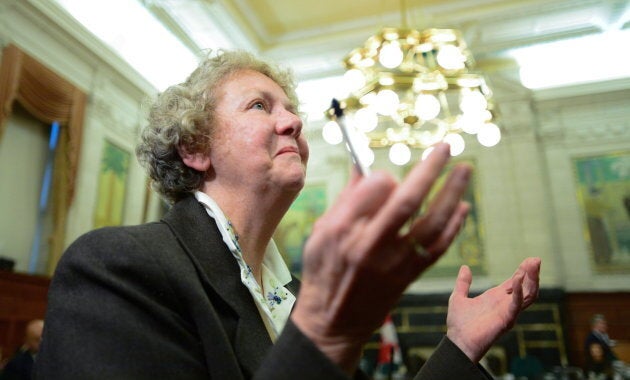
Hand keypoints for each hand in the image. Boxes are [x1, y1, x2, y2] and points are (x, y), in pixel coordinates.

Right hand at [291, 143, 471, 372]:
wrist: (334, 321)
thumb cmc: (324, 271)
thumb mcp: (321, 232)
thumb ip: (345, 199)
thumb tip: (362, 165)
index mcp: (342, 230)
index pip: (373, 189)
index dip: (386, 175)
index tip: (387, 175)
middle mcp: (369, 245)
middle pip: (406, 201)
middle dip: (429, 170)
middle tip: (445, 147)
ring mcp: (393, 263)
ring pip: (431, 224)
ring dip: (452, 194)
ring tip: (465, 170)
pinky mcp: (409, 276)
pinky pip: (438, 248)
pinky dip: (454, 225)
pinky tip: (462, 206)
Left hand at [446, 257, 541, 361]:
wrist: (457, 341)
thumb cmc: (459, 324)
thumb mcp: (458, 297)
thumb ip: (463, 283)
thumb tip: (465, 267)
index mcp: (496, 298)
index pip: (515, 282)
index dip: (523, 271)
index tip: (530, 259)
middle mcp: (505, 304)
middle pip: (525, 287)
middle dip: (531, 273)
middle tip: (536, 259)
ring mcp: (507, 312)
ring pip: (527, 295)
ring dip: (531, 281)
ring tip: (533, 266)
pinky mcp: (506, 320)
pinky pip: (516, 305)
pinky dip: (519, 292)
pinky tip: (518, 279)